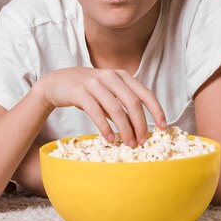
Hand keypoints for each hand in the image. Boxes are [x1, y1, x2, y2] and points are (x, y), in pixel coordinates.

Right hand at [34, 67, 166, 146]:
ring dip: (124, 130)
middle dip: (140, 125)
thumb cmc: (86, 90)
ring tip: (128, 144)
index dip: (157, 111)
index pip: (145, 93)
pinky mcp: (79, 92)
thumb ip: (123, 106)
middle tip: (142, 142)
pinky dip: (105, 127)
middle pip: (133, 103)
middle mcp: (110, 77)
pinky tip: (109, 139)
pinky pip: (96, 112)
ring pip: (116, 109)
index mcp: (121, 75)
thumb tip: (140, 129)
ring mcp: (94, 83)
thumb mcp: (107, 93)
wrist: (56, 82)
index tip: (163, 128)